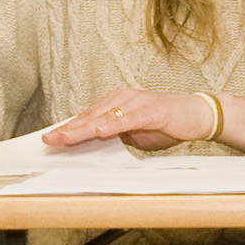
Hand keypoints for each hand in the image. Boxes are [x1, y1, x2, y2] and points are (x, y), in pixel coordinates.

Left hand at [42, 87, 218, 154]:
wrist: (196, 115)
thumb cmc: (166, 124)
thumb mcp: (135, 134)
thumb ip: (115, 136)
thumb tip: (94, 146)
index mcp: (116, 103)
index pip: (87, 118)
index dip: (67, 129)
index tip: (49, 140)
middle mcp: (122, 98)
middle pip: (89, 116)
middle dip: (67, 130)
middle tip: (48, 141)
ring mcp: (135, 102)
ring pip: (103, 117)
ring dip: (83, 129)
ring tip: (65, 138)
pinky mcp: (149, 110)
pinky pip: (126, 119)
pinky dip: (112, 126)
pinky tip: (99, 132)